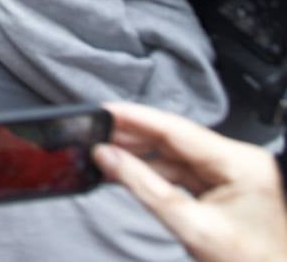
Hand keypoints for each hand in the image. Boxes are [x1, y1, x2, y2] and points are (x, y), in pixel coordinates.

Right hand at [94, 102, 286, 261]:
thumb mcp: (190, 227)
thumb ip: (145, 188)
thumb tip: (108, 157)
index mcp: (241, 164)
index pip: (178, 129)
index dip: (136, 117)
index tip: (105, 110)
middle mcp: (238, 161)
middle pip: (175, 139)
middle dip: (133, 137)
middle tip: (96, 132)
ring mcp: (231, 173)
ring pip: (175, 154)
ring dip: (139, 156)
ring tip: (104, 155)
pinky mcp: (222, 187)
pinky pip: (181, 171)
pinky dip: (153, 172)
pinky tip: (127, 173)